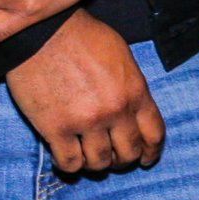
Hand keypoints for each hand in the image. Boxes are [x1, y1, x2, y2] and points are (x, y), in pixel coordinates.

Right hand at [6, 10, 165, 174]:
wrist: (44, 33)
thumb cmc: (84, 38)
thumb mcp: (122, 57)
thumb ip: (131, 89)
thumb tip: (134, 114)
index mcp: (135, 91)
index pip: (154, 134)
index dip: (151, 151)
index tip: (146, 159)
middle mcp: (115, 110)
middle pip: (128, 154)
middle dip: (122, 160)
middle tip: (112, 157)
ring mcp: (86, 122)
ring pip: (99, 163)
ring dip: (95, 164)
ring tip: (88, 155)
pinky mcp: (56, 130)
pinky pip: (69, 163)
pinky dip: (70, 166)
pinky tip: (67, 155)